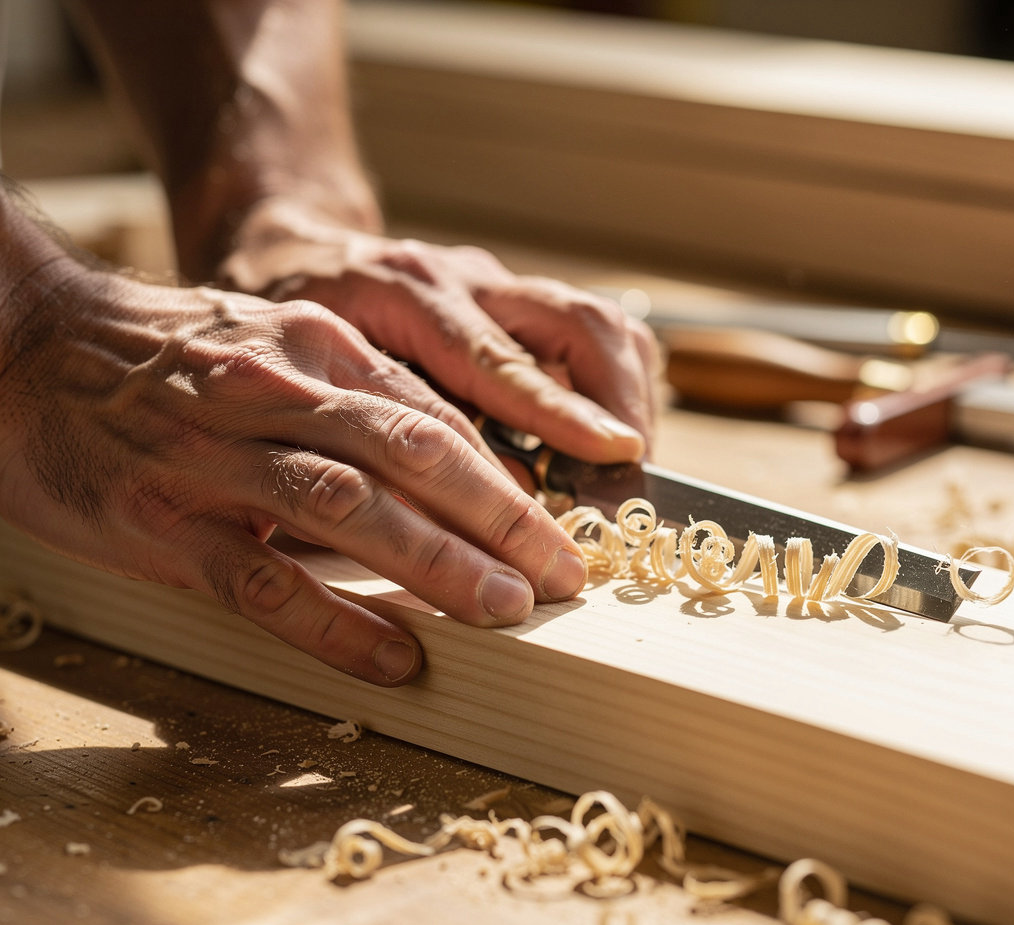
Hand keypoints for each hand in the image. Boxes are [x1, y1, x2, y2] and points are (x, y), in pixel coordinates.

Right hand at [0, 260, 587, 686]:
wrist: (27, 346)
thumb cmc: (166, 358)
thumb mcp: (272, 348)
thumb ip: (354, 400)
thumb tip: (448, 467)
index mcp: (314, 349)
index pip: (433, 420)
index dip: (506, 482)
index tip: (557, 534)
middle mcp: (276, 394)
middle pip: (412, 456)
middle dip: (501, 520)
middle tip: (562, 578)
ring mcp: (215, 457)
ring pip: (349, 507)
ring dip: (437, 562)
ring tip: (506, 611)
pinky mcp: (159, 520)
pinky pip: (262, 581)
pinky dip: (334, 621)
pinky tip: (394, 658)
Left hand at [217, 199, 658, 465]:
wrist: (291, 250)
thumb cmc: (287, 323)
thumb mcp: (311, 379)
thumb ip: (393, 430)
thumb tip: (498, 488)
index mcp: (408, 294)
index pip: (499, 360)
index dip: (560, 410)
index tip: (613, 451)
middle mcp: (464, 280)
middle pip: (576, 319)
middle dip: (618, 397)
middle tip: (631, 468)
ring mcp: (494, 285)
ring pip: (594, 318)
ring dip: (625, 390)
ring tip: (626, 458)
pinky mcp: (510, 300)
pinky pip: (585, 329)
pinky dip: (610, 381)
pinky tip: (602, 430)